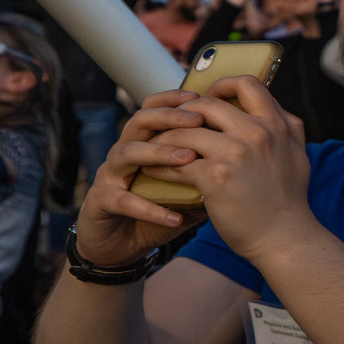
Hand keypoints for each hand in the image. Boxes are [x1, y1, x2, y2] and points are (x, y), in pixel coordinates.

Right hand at [75, 91, 222, 263]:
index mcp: (142, 145)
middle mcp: (123, 154)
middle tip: (197, 119)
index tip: (202, 95)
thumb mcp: (182, 194)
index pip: (154, 110)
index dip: (173, 100)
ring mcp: (109, 177)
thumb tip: (243, 165)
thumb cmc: (152, 214)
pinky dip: (150, 208)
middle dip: (169, 117)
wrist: (117, 248)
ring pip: (128, 153)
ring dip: (160, 153)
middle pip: (140, 121)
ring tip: (189, 159)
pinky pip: (123, 201)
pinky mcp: (100, 203)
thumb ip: (205, 177)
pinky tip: (175, 217)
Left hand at [157, 77, 316, 263]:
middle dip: (183, 113)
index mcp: (279, 125)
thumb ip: (285, 131)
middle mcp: (259, 132)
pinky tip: (154, 171)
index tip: (209, 97)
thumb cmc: (288, 203)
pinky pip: (177, 162)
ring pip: (185, 132)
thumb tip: (274, 113)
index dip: (223, 85)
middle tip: (172, 126)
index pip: (248, 84)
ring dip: (164, 140)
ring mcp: (236, 152)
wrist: (285, 239)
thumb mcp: (298, 156)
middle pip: (207, 104)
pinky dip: (161, 165)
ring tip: (152, 148)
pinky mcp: (216, 176)